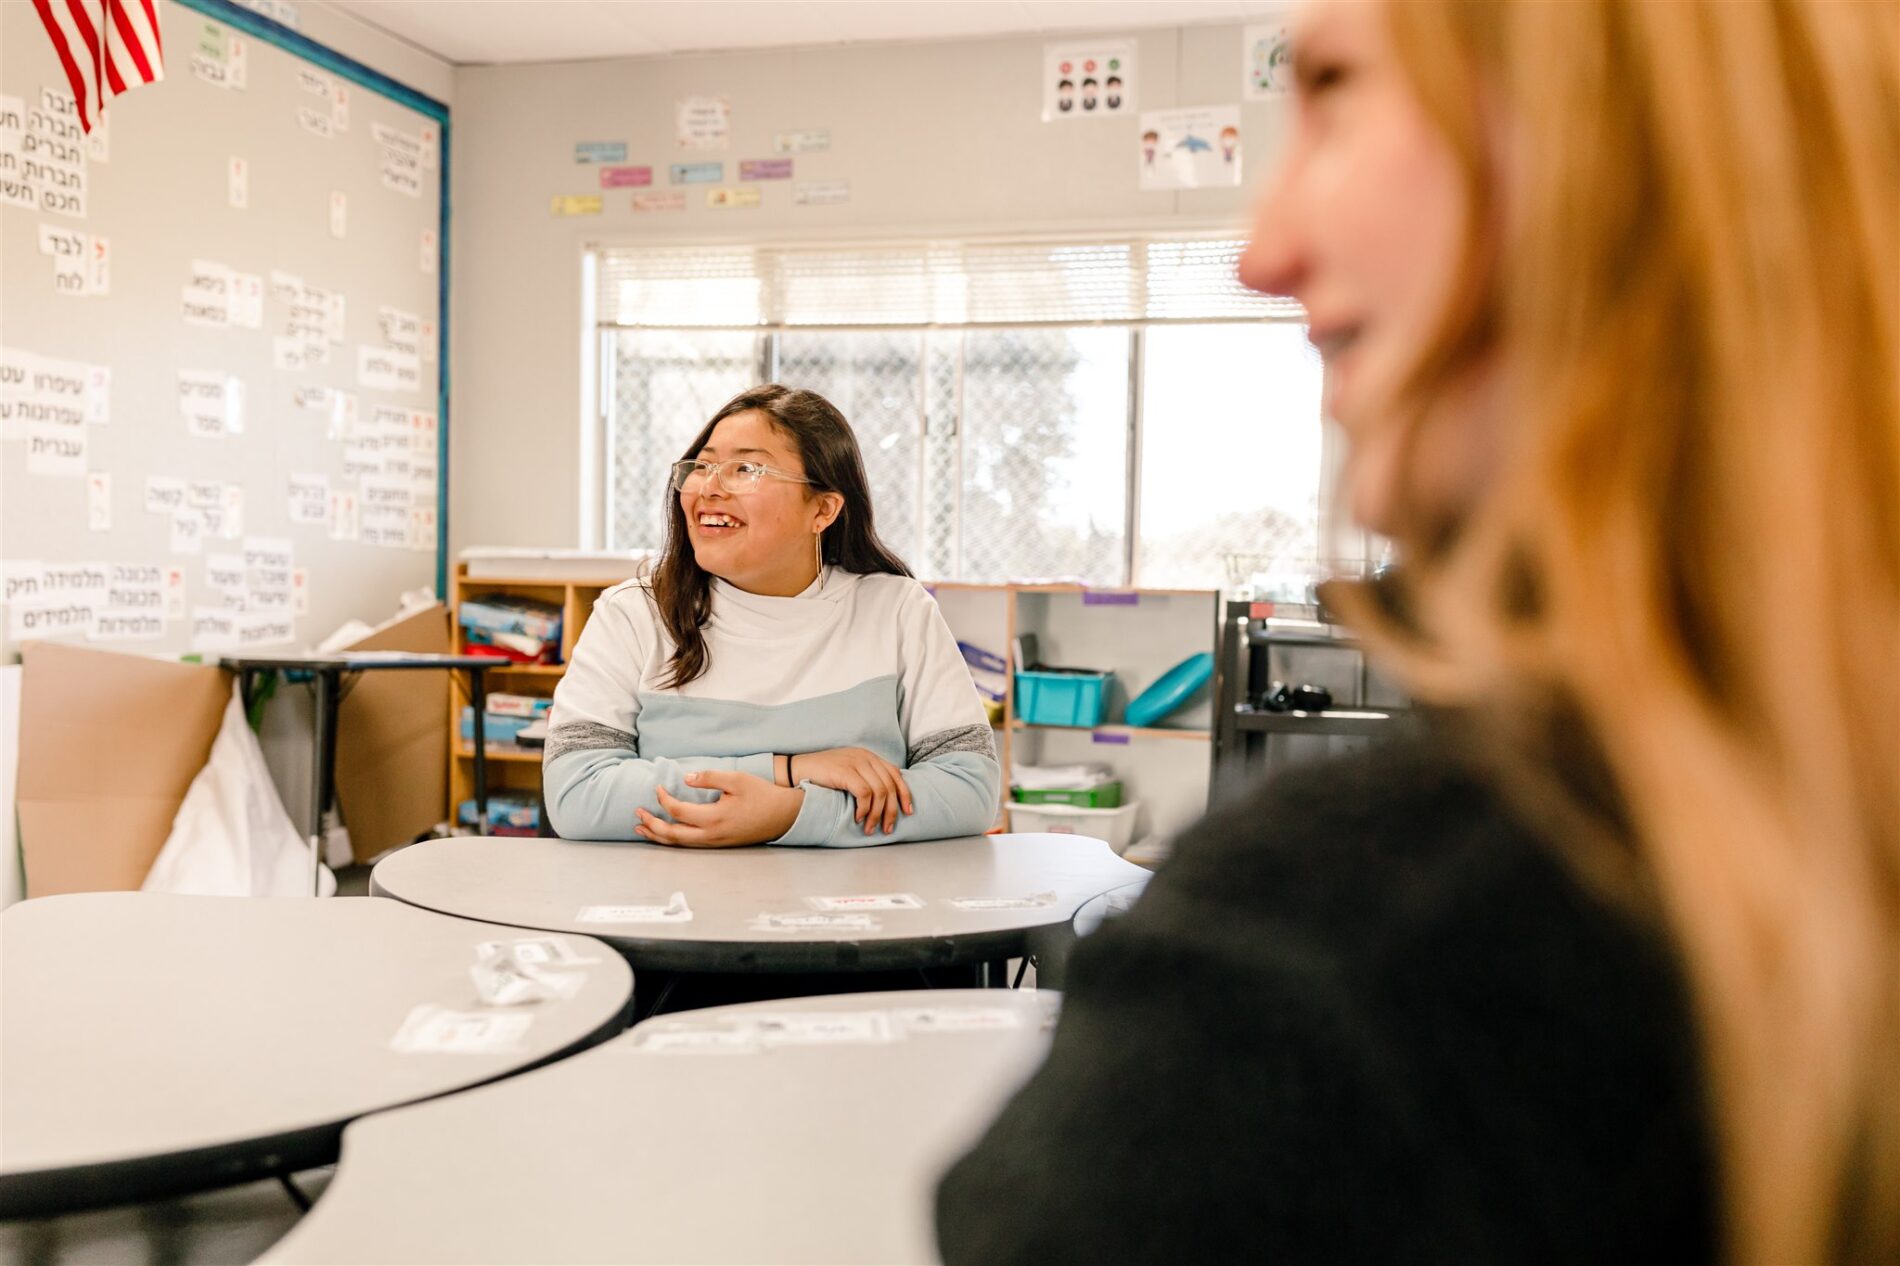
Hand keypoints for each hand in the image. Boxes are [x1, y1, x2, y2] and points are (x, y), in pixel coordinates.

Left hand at [636, 771, 802, 847]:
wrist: (783, 816)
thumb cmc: (762, 796)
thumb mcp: (737, 780)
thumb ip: (709, 778)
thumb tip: (685, 777)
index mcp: (713, 817)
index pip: (678, 810)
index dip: (663, 799)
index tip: (657, 787)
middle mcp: (711, 835)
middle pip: (672, 834)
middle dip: (651, 824)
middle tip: (637, 813)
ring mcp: (714, 843)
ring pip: (679, 844)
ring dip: (658, 836)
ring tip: (641, 829)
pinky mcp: (718, 845)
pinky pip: (689, 845)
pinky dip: (672, 841)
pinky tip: (666, 835)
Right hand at [788, 747, 913, 835]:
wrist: (797, 769)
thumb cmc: (823, 775)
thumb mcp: (849, 771)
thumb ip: (866, 778)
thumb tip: (884, 800)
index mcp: (869, 756)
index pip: (895, 774)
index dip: (904, 794)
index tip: (908, 812)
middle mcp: (865, 757)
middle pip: (890, 786)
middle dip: (891, 811)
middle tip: (888, 829)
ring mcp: (855, 763)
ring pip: (880, 792)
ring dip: (877, 814)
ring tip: (870, 829)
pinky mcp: (845, 771)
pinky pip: (864, 794)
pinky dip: (865, 809)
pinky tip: (858, 818)